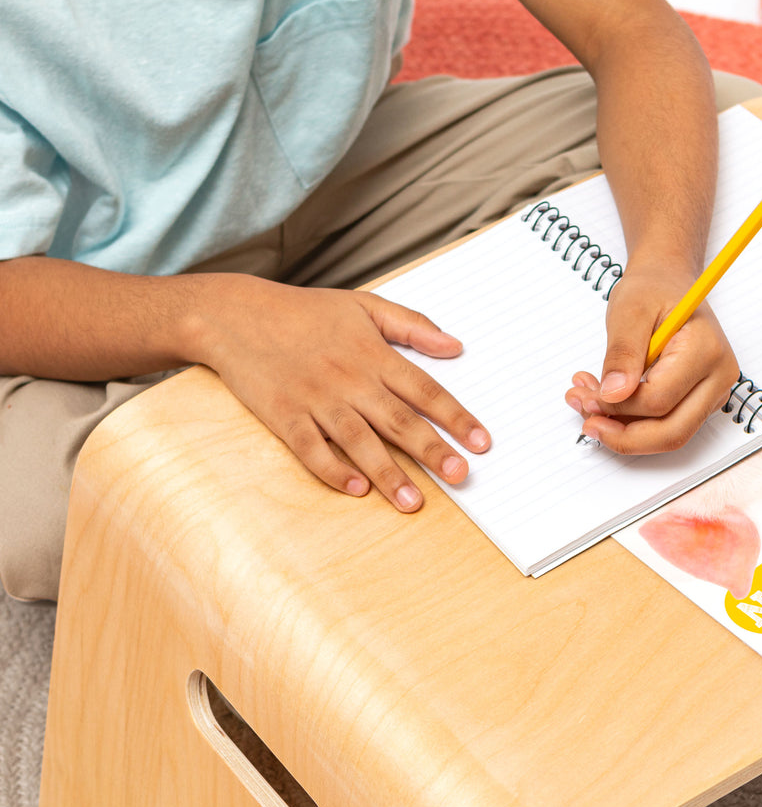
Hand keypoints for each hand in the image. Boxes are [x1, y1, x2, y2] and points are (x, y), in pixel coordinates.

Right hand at [196, 274, 489, 510]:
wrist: (234, 315)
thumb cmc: (301, 311)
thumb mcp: (362, 304)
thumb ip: (411, 324)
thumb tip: (455, 346)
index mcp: (372, 355)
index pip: (424, 390)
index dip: (456, 417)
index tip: (481, 442)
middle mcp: (348, 379)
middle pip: (398, 420)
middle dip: (432, 450)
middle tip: (461, 476)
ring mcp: (315, 400)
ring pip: (358, 441)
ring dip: (387, 473)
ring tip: (413, 502)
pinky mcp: (283, 416)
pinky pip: (310, 449)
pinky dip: (331, 470)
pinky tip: (355, 489)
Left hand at [563, 266, 737, 453]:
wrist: (668, 284)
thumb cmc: (653, 290)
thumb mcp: (629, 309)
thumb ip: (622, 353)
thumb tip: (614, 395)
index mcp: (706, 350)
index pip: (658, 400)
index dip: (618, 407)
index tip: (586, 394)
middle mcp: (718, 378)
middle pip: (671, 433)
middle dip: (622, 434)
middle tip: (585, 419)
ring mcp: (712, 393)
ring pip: (667, 435)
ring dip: (623, 430)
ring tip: (587, 401)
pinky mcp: (698, 402)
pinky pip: (665, 426)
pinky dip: (631, 422)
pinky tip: (603, 400)